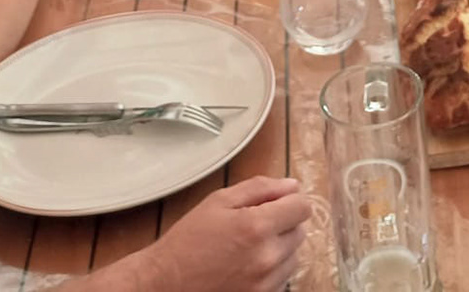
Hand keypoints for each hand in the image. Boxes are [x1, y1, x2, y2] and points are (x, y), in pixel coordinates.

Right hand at [117, 177, 310, 291]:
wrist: (166, 283)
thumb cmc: (188, 240)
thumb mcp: (218, 201)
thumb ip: (260, 188)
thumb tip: (292, 186)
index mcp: (258, 226)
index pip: (302, 207)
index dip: (291, 200)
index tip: (278, 202)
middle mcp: (268, 257)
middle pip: (300, 231)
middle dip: (283, 223)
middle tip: (254, 224)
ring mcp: (266, 283)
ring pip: (294, 256)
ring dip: (279, 247)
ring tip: (248, 246)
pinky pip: (282, 279)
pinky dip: (272, 270)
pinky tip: (247, 265)